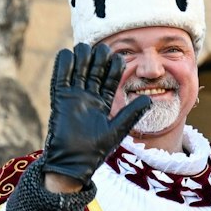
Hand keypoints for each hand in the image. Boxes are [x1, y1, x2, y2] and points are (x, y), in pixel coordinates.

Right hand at [38, 43, 148, 189]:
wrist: (73, 163)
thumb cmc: (95, 151)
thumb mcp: (117, 130)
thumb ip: (131, 114)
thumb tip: (150, 99)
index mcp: (103, 103)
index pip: (110, 79)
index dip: (113, 67)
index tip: (118, 56)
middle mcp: (88, 97)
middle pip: (94, 70)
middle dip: (97, 58)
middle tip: (102, 49)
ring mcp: (73, 97)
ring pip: (77, 71)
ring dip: (81, 58)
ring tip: (85, 48)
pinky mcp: (60, 100)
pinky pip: (60, 79)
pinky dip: (62, 66)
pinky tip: (67, 53)